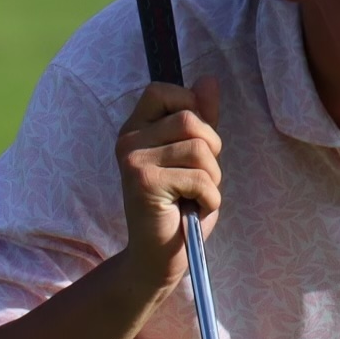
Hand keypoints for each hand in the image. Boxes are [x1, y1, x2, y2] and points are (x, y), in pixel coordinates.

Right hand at [114, 78, 221, 304]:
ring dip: (212, 179)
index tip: (193, 143)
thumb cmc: (179, 209)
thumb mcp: (194, 159)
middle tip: (199, 181)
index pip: (162, 91)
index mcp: (135, 129)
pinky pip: (200, 178)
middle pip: (191, 120)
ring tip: (193, 197)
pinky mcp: (144, 182)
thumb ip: (201, 120)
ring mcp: (133, 161)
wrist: (157, 259)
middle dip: (211, 152)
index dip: (190, 109)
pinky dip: (210, 199)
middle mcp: (128, 140)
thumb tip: (209, 79)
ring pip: (200, 149)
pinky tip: (192, 211)